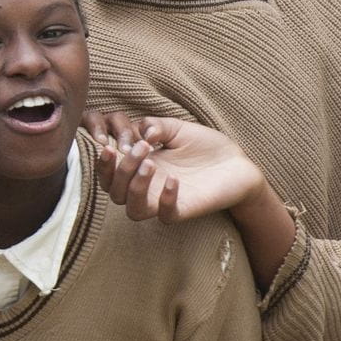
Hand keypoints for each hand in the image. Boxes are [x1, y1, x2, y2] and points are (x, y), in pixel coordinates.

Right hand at [86, 112, 265, 221]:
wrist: (238, 162)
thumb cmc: (205, 145)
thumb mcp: (176, 128)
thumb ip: (155, 125)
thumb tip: (141, 132)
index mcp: (138, 168)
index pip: (107, 175)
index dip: (102, 163)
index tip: (111, 144)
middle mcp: (146, 188)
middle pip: (114, 192)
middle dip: (121, 170)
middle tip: (142, 148)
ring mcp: (162, 201)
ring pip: (132, 209)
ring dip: (135, 186)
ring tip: (152, 164)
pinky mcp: (183, 210)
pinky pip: (165, 216)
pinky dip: (165, 199)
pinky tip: (175, 180)